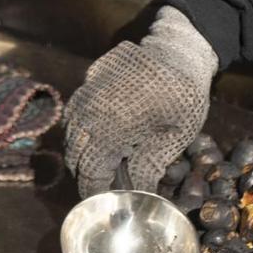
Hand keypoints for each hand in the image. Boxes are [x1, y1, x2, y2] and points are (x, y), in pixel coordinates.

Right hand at [62, 8, 215, 198]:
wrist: (181, 49)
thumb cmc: (183, 98)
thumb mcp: (173, 139)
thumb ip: (147, 169)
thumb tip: (136, 197)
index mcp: (109, 130)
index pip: (89, 172)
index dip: (94, 191)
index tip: (102, 202)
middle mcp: (89, 111)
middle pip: (73, 153)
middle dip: (83, 172)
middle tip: (100, 183)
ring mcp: (86, 90)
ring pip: (69, 129)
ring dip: (79, 148)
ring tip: (97, 160)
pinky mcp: (89, 76)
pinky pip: (75, 107)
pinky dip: (80, 124)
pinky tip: (95, 131)